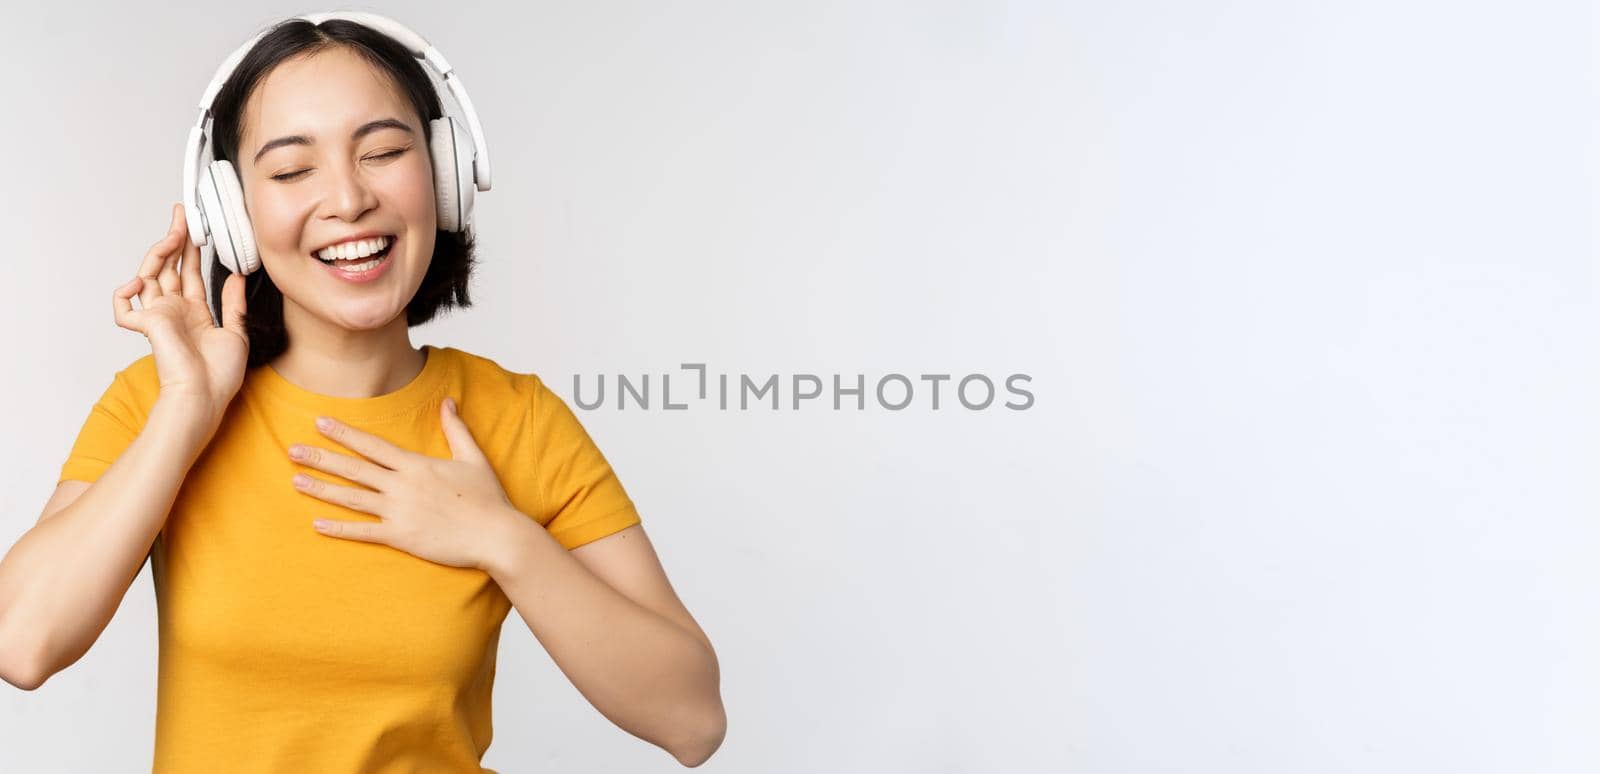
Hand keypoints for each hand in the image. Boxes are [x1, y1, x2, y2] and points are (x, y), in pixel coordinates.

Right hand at [114, 202, 248, 424]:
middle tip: (183, 214)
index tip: (197, 226)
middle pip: (169, 267)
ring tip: (175, 233)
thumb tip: (237, 275)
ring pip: (149, 275)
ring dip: (160, 252)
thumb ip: (234, 303)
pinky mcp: (147, 326)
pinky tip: (140, 282)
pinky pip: (123, 308)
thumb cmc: (221, 374)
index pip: (189, 273)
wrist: (206, 396)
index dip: (191, 249)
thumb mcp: (237, 332)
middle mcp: (174, 311)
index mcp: (195, 312)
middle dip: (175, 239)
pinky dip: (124, 293)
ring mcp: (159, 317)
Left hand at [288, 396, 521, 570]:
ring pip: (352, 498)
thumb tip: (448, 402)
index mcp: (417, 465)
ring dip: (321, 488)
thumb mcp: (473, 457)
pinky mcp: (401, 536)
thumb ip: (456, 429)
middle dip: (321, 457)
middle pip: (354, 469)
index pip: (372, 445)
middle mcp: (402, 486)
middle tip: (292, 450)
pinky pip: (363, 532)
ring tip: (295, 480)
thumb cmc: (488, 498)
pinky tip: (317, 523)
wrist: (496, 535)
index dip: (344, 433)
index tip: (320, 422)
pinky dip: (338, 528)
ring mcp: (399, 512)